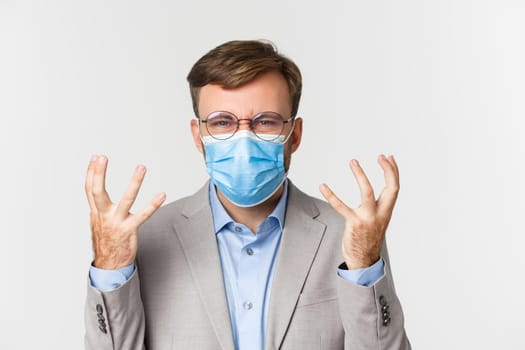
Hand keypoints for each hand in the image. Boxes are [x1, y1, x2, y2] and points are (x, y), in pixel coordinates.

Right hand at [85, 155, 165, 268]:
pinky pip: (143, 215)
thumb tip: (96, 191)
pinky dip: (153, 205)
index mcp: (96, 212)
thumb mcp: (98, 221)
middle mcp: (104, 216)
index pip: (89, 189)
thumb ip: (98, 206)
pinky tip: (161, 194)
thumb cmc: (106, 241)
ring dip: (134, 182)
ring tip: (141, 167)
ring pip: (126, 200)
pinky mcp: (129, 230)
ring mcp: (116, 223)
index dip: (91, 172)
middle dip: (99, 174)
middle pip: (97, 192)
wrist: (109, 265)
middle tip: (102, 157)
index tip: (95, 157)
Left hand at [320, 154, 399, 269]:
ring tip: (353, 162)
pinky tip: (323, 186)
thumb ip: (378, 207)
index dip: (394, 172)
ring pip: (367, 193)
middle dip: (388, 171)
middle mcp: (380, 215)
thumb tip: (376, 194)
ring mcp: (367, 219)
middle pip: (390, 189)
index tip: (390, 158)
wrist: (364, 261)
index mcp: (386, 212)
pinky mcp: (354, 224)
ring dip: (361, 175)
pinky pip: (341, 207)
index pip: (395, 188)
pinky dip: (331, 195)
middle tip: (381, 156)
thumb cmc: (368, 239)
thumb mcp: (378, 221)